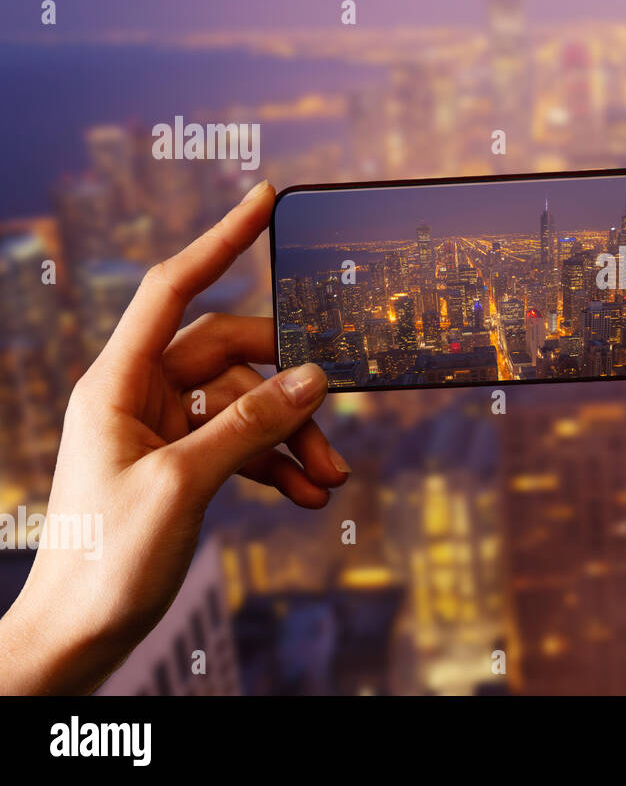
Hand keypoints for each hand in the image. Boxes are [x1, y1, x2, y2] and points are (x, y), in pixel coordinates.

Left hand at [0, 181, 348, 694]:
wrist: (80, 632)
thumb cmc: (106, 558)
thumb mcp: (185, 484)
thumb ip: (251, 424)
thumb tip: (313, 377)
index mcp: (118, 382)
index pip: (173, 288)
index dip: (221, 239)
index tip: (264, 200)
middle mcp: (141, 395)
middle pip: (232, 356)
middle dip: (290, 390)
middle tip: (337, 418)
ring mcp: (162, 429)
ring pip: (247, 405)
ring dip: (293, 438)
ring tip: (329, 479)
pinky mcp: (181, 462)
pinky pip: (242, 443)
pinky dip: (278, 464)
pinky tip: (306, 495)